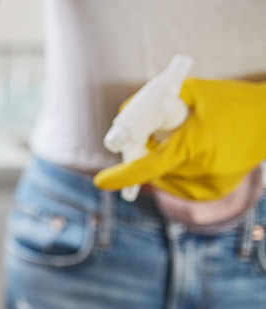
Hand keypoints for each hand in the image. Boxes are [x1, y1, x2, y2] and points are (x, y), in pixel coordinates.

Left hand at [94, 78, 265, 199]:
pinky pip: (177, 183)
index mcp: (195, 146)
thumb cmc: (232, 101)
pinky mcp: (211, 193)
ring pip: (163, 177)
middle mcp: (200, 171)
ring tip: (185, 138)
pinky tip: (194, 151)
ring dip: (161, 161)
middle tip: (150, 135)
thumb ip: (155, 101)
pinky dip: (175, 169)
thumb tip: (125, 113)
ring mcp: (207, 186)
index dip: (123, 176)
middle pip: (153, 169)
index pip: (149, 167)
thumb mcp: (193, 91)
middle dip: (145, 153)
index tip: (101, 182)